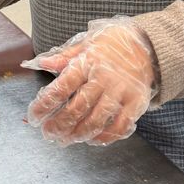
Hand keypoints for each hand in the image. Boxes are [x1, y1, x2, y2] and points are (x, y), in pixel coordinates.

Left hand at [22, 20, 157, 145]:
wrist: (148, 44)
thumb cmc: (112, 45)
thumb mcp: (86, 44)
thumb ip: (64, 57)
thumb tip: (41, 63)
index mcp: (87, 63)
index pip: (61, 88)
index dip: (45, 105)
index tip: (35, 116)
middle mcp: (103, 79)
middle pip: (77, 108)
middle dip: (59, 125)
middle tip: (48, 133)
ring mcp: (121, 92)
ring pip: (96, 121)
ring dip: (78, 134)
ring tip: (65, 140)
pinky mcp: (136, 103)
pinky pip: (120, 126)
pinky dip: (105, 137)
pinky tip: (92, 139)